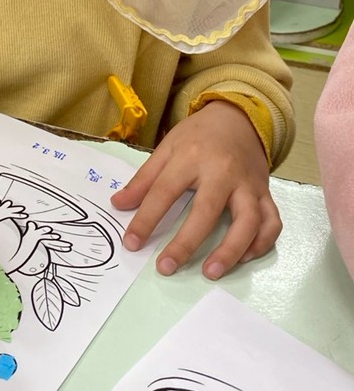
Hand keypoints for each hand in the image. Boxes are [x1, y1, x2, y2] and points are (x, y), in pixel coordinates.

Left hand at [110, 102, 280, 279]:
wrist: (238, 117)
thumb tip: (117, 204)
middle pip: (207, 211)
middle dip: (186, 243)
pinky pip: (271, 222)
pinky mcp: (266, 193)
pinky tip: (243, 258)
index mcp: (191, 157)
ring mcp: (248, 184)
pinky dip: (261, 243)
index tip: (131, 243)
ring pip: (248, 221)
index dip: (146, 219)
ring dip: (231, 250)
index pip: (164, 191)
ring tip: (211, 272)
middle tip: (165, 267)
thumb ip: (144, 178)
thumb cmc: (198, 135)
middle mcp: (222, 171)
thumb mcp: (167, 147)